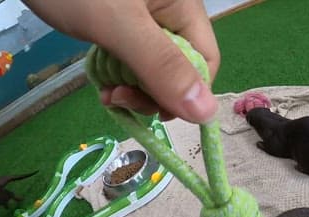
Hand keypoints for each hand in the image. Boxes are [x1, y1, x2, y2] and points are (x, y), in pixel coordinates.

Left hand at [23, 0, 219, 122]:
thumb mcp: (117, 25)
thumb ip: (161, 66)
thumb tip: (208, 114)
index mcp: (183, 5)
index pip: (205, 62)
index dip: (185, 94)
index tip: (149, 108)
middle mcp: (170, 11)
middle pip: (181, 67)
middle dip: (152, 92)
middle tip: (116, 97)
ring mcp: (145, 17)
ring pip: (154, 67)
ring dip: (132, 86)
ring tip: (104, 90)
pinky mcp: (121, 21)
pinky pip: (133, 58)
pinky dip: (118, 73)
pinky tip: (100, 77)